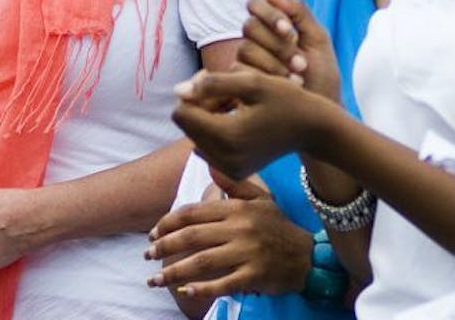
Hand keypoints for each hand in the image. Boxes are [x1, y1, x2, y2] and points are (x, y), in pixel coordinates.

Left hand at [145, 171, 311, 300]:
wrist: (306, 256)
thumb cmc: (277, 227)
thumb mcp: (260, 199)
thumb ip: (233, 183)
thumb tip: (208, 163)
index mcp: (237, 208)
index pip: (194, 212)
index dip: (169, 222)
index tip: (153, 232)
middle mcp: (240, 228)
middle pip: (192, 237)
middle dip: (164, 246)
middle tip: (147, 255)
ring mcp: (247, 252)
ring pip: (202, 261)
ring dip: (174, 272)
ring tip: (155, 280)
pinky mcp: (253, 275)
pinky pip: (222, 284)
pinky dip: (201, 289)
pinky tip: (185, 291)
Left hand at [172, 69, 333, 178]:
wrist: (314, 129)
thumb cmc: (287, 100)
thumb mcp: (253, 83)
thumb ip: (213, 83)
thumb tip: (178, 90)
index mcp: (227, 136)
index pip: (182, 113)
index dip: (194, 92)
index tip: (217, 80)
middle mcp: (224, 159)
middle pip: (187, 126)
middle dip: (200, 105)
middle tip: (229, 90)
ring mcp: (229, 169)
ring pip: (196, 136)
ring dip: (208, 117)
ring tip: (236, 104)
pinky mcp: (234, 172)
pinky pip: (209, 148)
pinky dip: (217, 131)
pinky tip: (239, 119)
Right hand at [236, 0, 341, 103]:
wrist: (322, 111)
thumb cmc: (322, 77)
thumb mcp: (318, 40)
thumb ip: (299, 12)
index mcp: (275, 24)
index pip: (256, 3)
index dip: (270, 13)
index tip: (291, 32)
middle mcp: (256, 40)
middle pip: (250, 26)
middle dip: (277, 44)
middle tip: (301, 61)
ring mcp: (246, 61)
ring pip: (244, 48)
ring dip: (274, 62)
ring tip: (298, 77)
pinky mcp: (239, 82)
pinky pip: (240, 70)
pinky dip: (267, 77)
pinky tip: (286, 86)